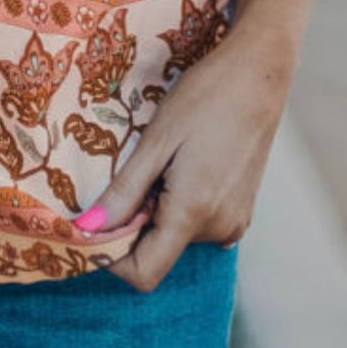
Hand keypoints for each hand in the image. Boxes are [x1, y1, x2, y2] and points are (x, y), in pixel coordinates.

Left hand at [78, 27, 293, 291]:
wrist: (257, 74)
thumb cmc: (204, 98)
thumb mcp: (156, 140)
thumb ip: (124, 191)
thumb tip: (88, 229)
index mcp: (194, 214)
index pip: (145, 273)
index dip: (111, 255)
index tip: (92, 223)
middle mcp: (219, 229)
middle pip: (158, 251)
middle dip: (133, 221)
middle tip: (134, 168)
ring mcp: (235, 222)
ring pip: (176, 234)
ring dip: (156, 208)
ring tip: (163, 158)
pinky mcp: (242, 210)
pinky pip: (198, 222)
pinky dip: (178, 204)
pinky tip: (182, 163)